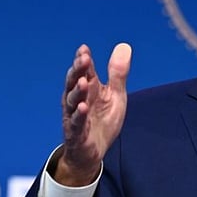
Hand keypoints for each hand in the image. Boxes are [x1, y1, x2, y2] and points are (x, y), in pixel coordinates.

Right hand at [54, 43, 132, 185]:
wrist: (94, 151)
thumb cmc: (102, 120)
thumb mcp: (115, 95)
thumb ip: (118, 73)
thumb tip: (124, 46)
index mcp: (89, 88)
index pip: (85, 70)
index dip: (83, 59)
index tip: (84, 49)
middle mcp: (78, 99)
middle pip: (74, 81)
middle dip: (78, 70)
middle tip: (83, 59)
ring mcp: (75, 115)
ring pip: (72, 101)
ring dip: (77, 91)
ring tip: (83, 82)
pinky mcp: (76, 132)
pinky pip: (76, 123)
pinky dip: (79, 115)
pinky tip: (83, 107)